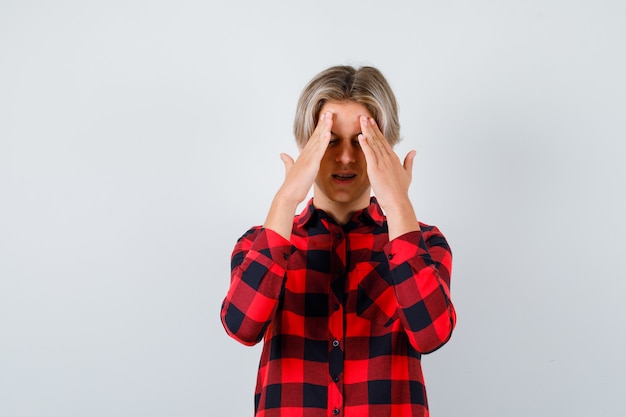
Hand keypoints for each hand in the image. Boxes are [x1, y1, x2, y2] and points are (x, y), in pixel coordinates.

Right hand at [263, 112, 332, 239]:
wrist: (288, 194)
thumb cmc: (292, 185)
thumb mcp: (290, 170)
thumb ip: (287, 162)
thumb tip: (282, 154)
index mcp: (303, 155)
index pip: (313, 139)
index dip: (319, 128)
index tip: (324, 119)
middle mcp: (305, 154)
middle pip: (315, 135)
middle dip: (322, 123)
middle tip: (329, 112)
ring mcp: (308, 158)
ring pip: (318, 139)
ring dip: (324, 127)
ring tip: (330, 116)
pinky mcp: (311, 164)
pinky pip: (319, 150)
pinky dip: (324, 140)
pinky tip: (328, 132)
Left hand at [358, 116, 419, 237]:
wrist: (398, 201)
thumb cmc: (400, 191)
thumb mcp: (407, 174)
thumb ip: (409, 161)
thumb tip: (413, 151)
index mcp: (394, 158)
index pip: (384, 141)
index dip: (377, 131)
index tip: (372, 122)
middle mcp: (388, 158)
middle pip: (378, 139)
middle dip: (371, 127)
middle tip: (365, 116)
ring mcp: (382, 163)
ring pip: (374, 143)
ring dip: (367, 131)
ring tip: (362, 121)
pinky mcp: (375, 169)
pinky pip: (369, 153)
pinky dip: (365, 144)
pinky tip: (360, 136)